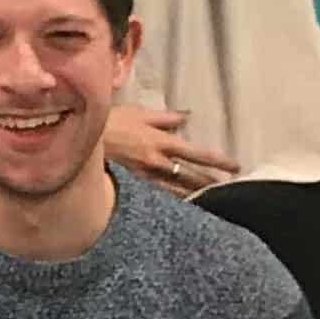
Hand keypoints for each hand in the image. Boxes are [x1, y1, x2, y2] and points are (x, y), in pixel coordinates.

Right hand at [101, 107, 234, 196]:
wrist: (84, 139)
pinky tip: (179, 205)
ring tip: (209, 199)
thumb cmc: (111, 122)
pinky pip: (157, 194)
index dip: (218, 160)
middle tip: (227, 188)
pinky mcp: (134, 185)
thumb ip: (165, 118)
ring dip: (193, 194)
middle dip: (209, 182)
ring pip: (176, 189)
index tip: (235, 166)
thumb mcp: (140, 113)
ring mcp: (146, 177)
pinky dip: (171, 199)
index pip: (197, 153)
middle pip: (190, 176)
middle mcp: (158, 162)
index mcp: (162, 142)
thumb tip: (186, 116)